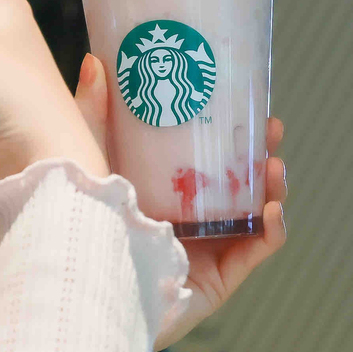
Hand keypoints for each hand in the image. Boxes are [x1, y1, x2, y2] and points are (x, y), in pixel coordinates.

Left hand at [74, 53, 288, 350]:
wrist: (77, 291)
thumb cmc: (77, 229)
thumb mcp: (89, 161)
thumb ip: (92, 115)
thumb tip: (96, 60)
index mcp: (166, 192)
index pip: (211, 157)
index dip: (234, 131)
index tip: (249, 102)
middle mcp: (190, 220)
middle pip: (240, 183)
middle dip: (262, 154)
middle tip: (271, 126)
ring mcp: (207, 251)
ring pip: (256, 214)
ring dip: (275, 187)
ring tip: (275, 164)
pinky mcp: (216, 281)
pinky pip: (255, 252)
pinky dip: (273, 230)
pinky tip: (272, 211)